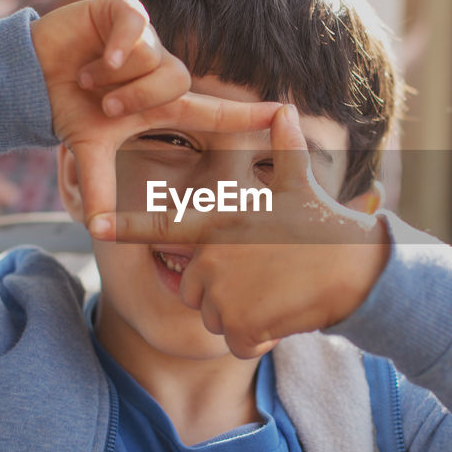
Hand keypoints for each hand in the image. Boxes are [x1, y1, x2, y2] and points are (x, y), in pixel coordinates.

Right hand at [30, 0, 281, 226]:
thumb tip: (95, 230)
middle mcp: (162, 69)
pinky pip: (137, 30)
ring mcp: (147, 39)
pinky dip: (115, 50)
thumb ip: (99, 186)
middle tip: (107, 108)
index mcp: (163, 103)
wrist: (31, 72)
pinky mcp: (127, 12)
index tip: (284, 115)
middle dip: (136, 100)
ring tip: (88, 78)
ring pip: (153, 59)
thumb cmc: (69, 107)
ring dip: (114, 78)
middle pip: (177, 83)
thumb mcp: (88, 148)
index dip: (249, 114)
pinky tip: (95, 57)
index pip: (215, 110)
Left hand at [91, 104, 389, 357]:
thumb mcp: (301, 183)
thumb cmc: (324, 224)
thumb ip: (284, 148)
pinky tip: (279, 319)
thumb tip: (284, 109)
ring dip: (238, 315)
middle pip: (191, 287)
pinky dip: (254, 339)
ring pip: (212, 317)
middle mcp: (211, 258)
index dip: (126, 225)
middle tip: (260, 277)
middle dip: (219, 290)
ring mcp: (223, 294)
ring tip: (273, 294)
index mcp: (218, 223)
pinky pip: (234, 342)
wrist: (355, 270)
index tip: (96, 223)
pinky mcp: (239, 326)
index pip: (161, 224)